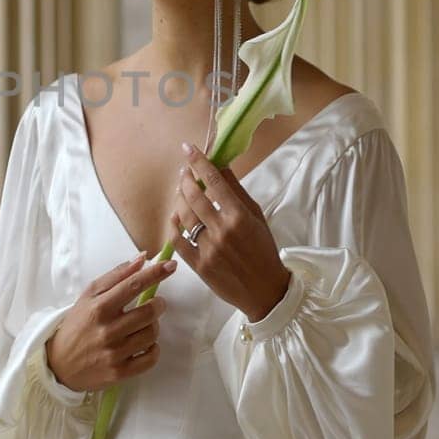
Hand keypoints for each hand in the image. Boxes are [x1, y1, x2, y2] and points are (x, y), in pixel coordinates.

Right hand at [44, 253, 175, 391]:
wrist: (59, 364)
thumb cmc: (77, 325)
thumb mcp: (89, 296)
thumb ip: (116, 276)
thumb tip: (142, 259)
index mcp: (99, 307)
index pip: (133, 285)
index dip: (155, 273)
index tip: (170, 265)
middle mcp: (107, 330)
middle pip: (149, 311)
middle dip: (158, 304)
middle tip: (155, 303)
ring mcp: (114, 353)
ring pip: (152, 334)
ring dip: (154, 326)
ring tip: (144, 325)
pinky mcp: (120, 372)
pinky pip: (151, 358)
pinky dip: (154, 349)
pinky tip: (145, 344)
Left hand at [168, 142, 291, 321]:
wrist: (265, 290)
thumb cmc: (264, 249)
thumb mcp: (256, 216)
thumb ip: (236, 191)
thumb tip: (221, 164)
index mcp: (240, 216)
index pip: (213, 181)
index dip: (198, 161)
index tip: (187, 148)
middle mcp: (222, 230)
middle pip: (194, 196)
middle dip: (185, 178)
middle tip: (183, 171)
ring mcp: (209, 249)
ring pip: (183, 215)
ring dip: (178, 198)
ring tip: (180, 190)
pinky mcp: (199, 265)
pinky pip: (177, 240)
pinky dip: (172, 225)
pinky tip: (174, 216)